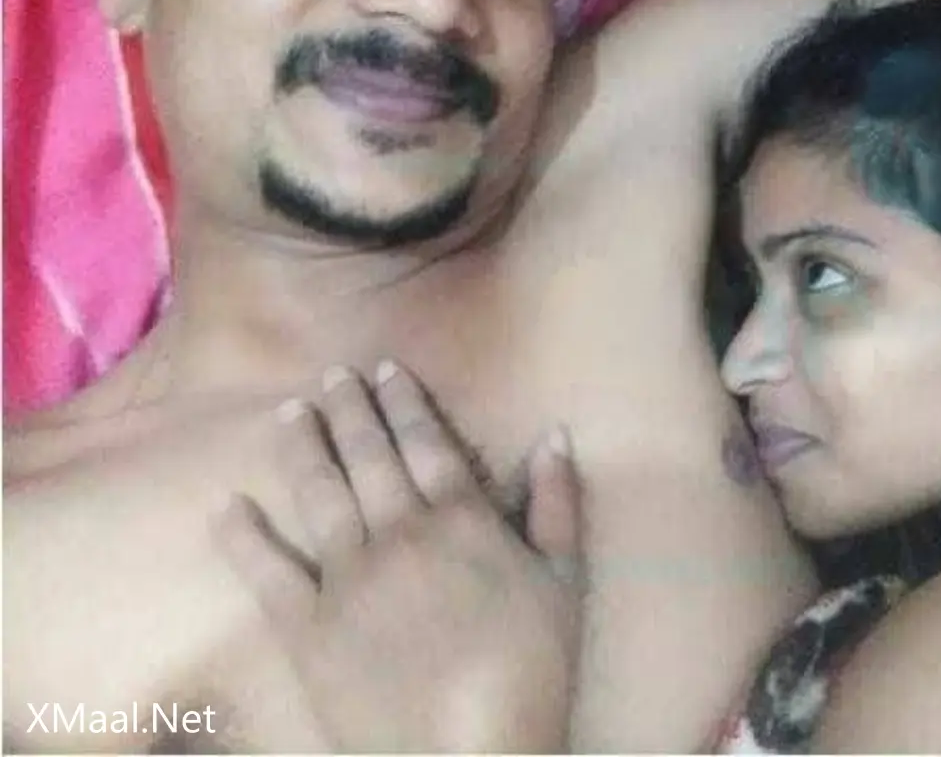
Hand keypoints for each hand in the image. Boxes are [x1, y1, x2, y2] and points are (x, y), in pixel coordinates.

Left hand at [213, 363, 583, 753]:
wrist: (471, 755)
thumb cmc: (532, 672)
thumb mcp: (564, 581)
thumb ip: (556, 503)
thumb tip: (555, 434)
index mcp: (462, 519)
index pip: (426, 443)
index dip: (404, 403)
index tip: (386, 370)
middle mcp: (399, 533)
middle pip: (368, 457)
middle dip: (348, 411)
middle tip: (330, 376)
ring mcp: (348, 579)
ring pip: (319, 495)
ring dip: (301, 448)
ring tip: (287, 413)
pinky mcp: (308, 628)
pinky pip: (268, 572)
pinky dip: (244, 537)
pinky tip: (228, 506)